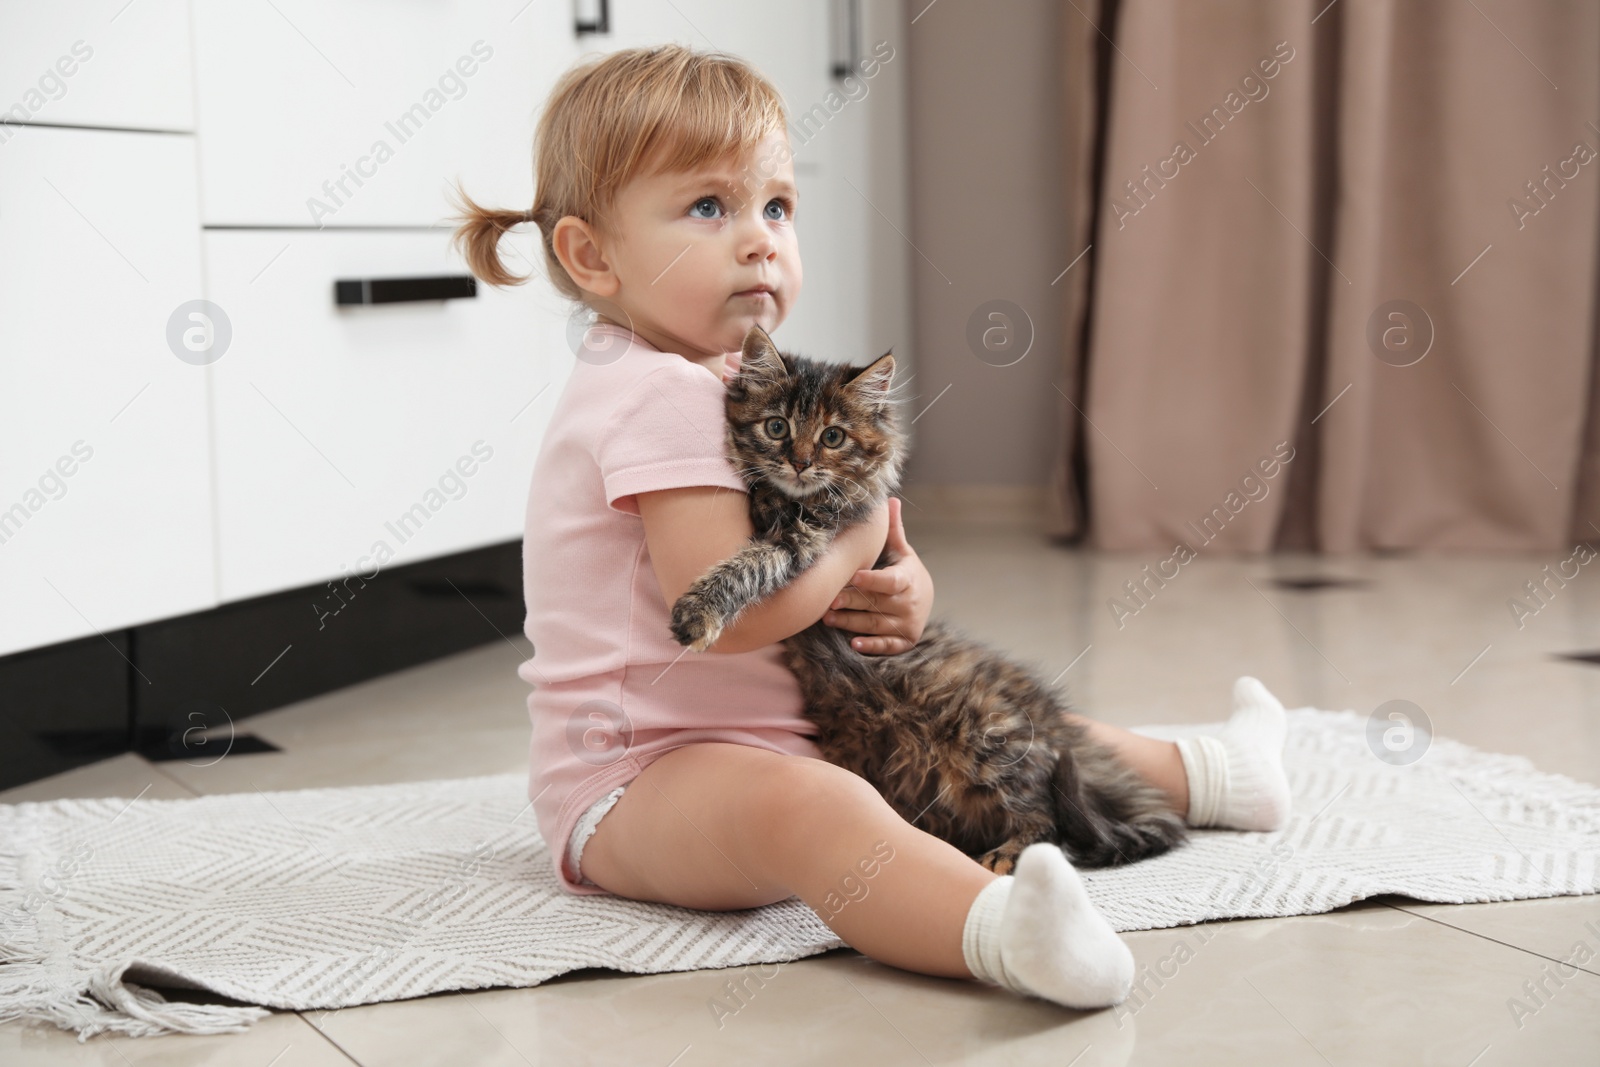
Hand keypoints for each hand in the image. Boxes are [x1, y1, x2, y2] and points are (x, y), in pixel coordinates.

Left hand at [822, 497, 932, 654]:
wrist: (925, 600)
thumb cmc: (905, 572)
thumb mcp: (902, 552)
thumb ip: (893, 531)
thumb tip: (890, 499)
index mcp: (907, 578)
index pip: (889, 580)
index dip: (872, 579)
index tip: (854, 575)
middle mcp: (909, 602)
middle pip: (876, 603)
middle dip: (851, 602)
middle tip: (828, 600)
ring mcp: (907, 623)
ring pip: (874, 624)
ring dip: (850, 623)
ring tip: (827, 618)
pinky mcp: (904, 641)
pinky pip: (887, 645)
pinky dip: (871, 646)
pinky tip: (854, 644)